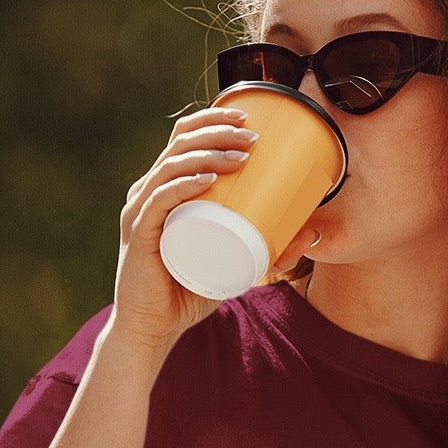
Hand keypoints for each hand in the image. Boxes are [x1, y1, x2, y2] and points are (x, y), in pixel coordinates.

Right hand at [112, 106, 259, 357]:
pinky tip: (208, 177)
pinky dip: (185, 184)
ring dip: (209, 152)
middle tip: (254, 136)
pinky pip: (160, 200)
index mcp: (164, 189)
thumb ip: (268, 248)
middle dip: (218, 130)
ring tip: (242, 154)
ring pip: (172, 166)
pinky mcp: (140, 235)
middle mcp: (148, 192)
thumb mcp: (235, 263)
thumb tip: (308, 233)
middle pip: (180, 144)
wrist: (153, 330)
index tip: (249, 117)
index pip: (182, 140)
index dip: (211, 120)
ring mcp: (140, 211)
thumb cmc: (189, 292)